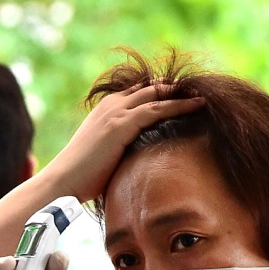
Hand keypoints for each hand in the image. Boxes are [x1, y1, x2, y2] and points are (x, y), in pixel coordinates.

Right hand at [46, 84, 204, 201]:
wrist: (63, 182)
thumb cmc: (81, 176)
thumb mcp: (103, 154)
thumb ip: (120, 147)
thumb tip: (139, 158)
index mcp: (105, 110)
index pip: (138, 92)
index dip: (161, 91)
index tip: (183, 94)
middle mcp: (111, 105)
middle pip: (150, 87)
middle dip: (175, 87)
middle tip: (200, 89)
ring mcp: (115, 113)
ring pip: (157, 94)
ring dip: (182, 93)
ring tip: (205, 93)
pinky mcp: (121, 124)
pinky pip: (157, 108)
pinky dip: (180, 105)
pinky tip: (199, 104)